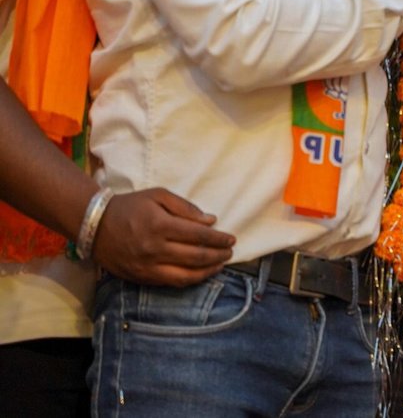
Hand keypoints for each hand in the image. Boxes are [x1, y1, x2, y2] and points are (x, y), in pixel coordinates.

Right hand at [93, 189, 234, 287]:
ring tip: (220, 265)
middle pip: (195, 257)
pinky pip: (170, 283)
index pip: (199, 236)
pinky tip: (200, 274)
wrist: (95, 224)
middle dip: (218, 255)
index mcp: (160, 226)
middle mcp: (154, 249)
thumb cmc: (130, 206)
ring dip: (207, 272)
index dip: (218, 239)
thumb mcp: (158, 195)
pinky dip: (189, 280)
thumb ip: (186, 208)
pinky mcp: (140, 277)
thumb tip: (211, 221)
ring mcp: (146, 266)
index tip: (231, 239)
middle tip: (230, 252)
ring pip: (185, 275)